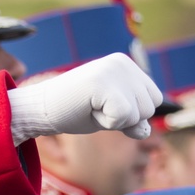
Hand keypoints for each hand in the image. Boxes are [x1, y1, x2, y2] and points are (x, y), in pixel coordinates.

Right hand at [8, 54, 161, 144]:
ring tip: (91, 108)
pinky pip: (123, 117)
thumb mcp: (111, 115)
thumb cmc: (74, 110)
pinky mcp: (102, 83)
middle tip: (95, 108)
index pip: (154, 99)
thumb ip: (132, 120)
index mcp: (126, 64)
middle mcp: (122, 63)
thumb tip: (145, 131)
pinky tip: (88, 110)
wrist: (40, 109)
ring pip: (139, 113)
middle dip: (125, 118)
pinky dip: (107, 123)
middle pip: (150, 107)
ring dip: (115, 121)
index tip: (103, 106)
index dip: (131, 114)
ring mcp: (112, 71)